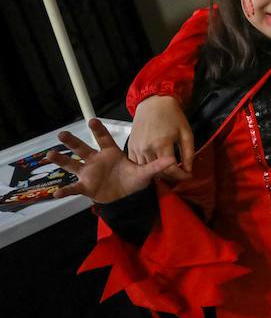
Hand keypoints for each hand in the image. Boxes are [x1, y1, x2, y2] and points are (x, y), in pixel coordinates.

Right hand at [50, 119, 174, 203]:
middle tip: (62, 134)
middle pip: (82, 148)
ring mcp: (89, 173)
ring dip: (61, 160)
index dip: (98, 130)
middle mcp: (96, 160)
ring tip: (50, 154)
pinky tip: (55, 194)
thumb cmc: (133, 180)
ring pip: (72, 164)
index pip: (104, 139)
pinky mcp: (85, 186)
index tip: (91, 120)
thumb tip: (173, 161)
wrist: (126, 197)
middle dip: (72, 141)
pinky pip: (73, 188)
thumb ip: (157, 166)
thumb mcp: (145, 173)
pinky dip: (65, 190)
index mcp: (111, 153)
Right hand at [129, 96, 194, 179]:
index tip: (189, 175)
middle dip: (172, 176)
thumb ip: (188, 153)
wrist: (153, 103)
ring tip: (170, 170)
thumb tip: (189, 169)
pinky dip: (147, 168)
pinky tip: (156, 166)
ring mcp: (136, 148)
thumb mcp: (186, 133)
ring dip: (160, 174)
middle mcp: (147, 148)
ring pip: (147, 170)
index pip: (171, 169)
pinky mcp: (130, 147)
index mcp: (162, 144)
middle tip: (181, 174)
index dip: (182, 175)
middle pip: (159, 172)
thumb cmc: (172, 116)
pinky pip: (137, 164)